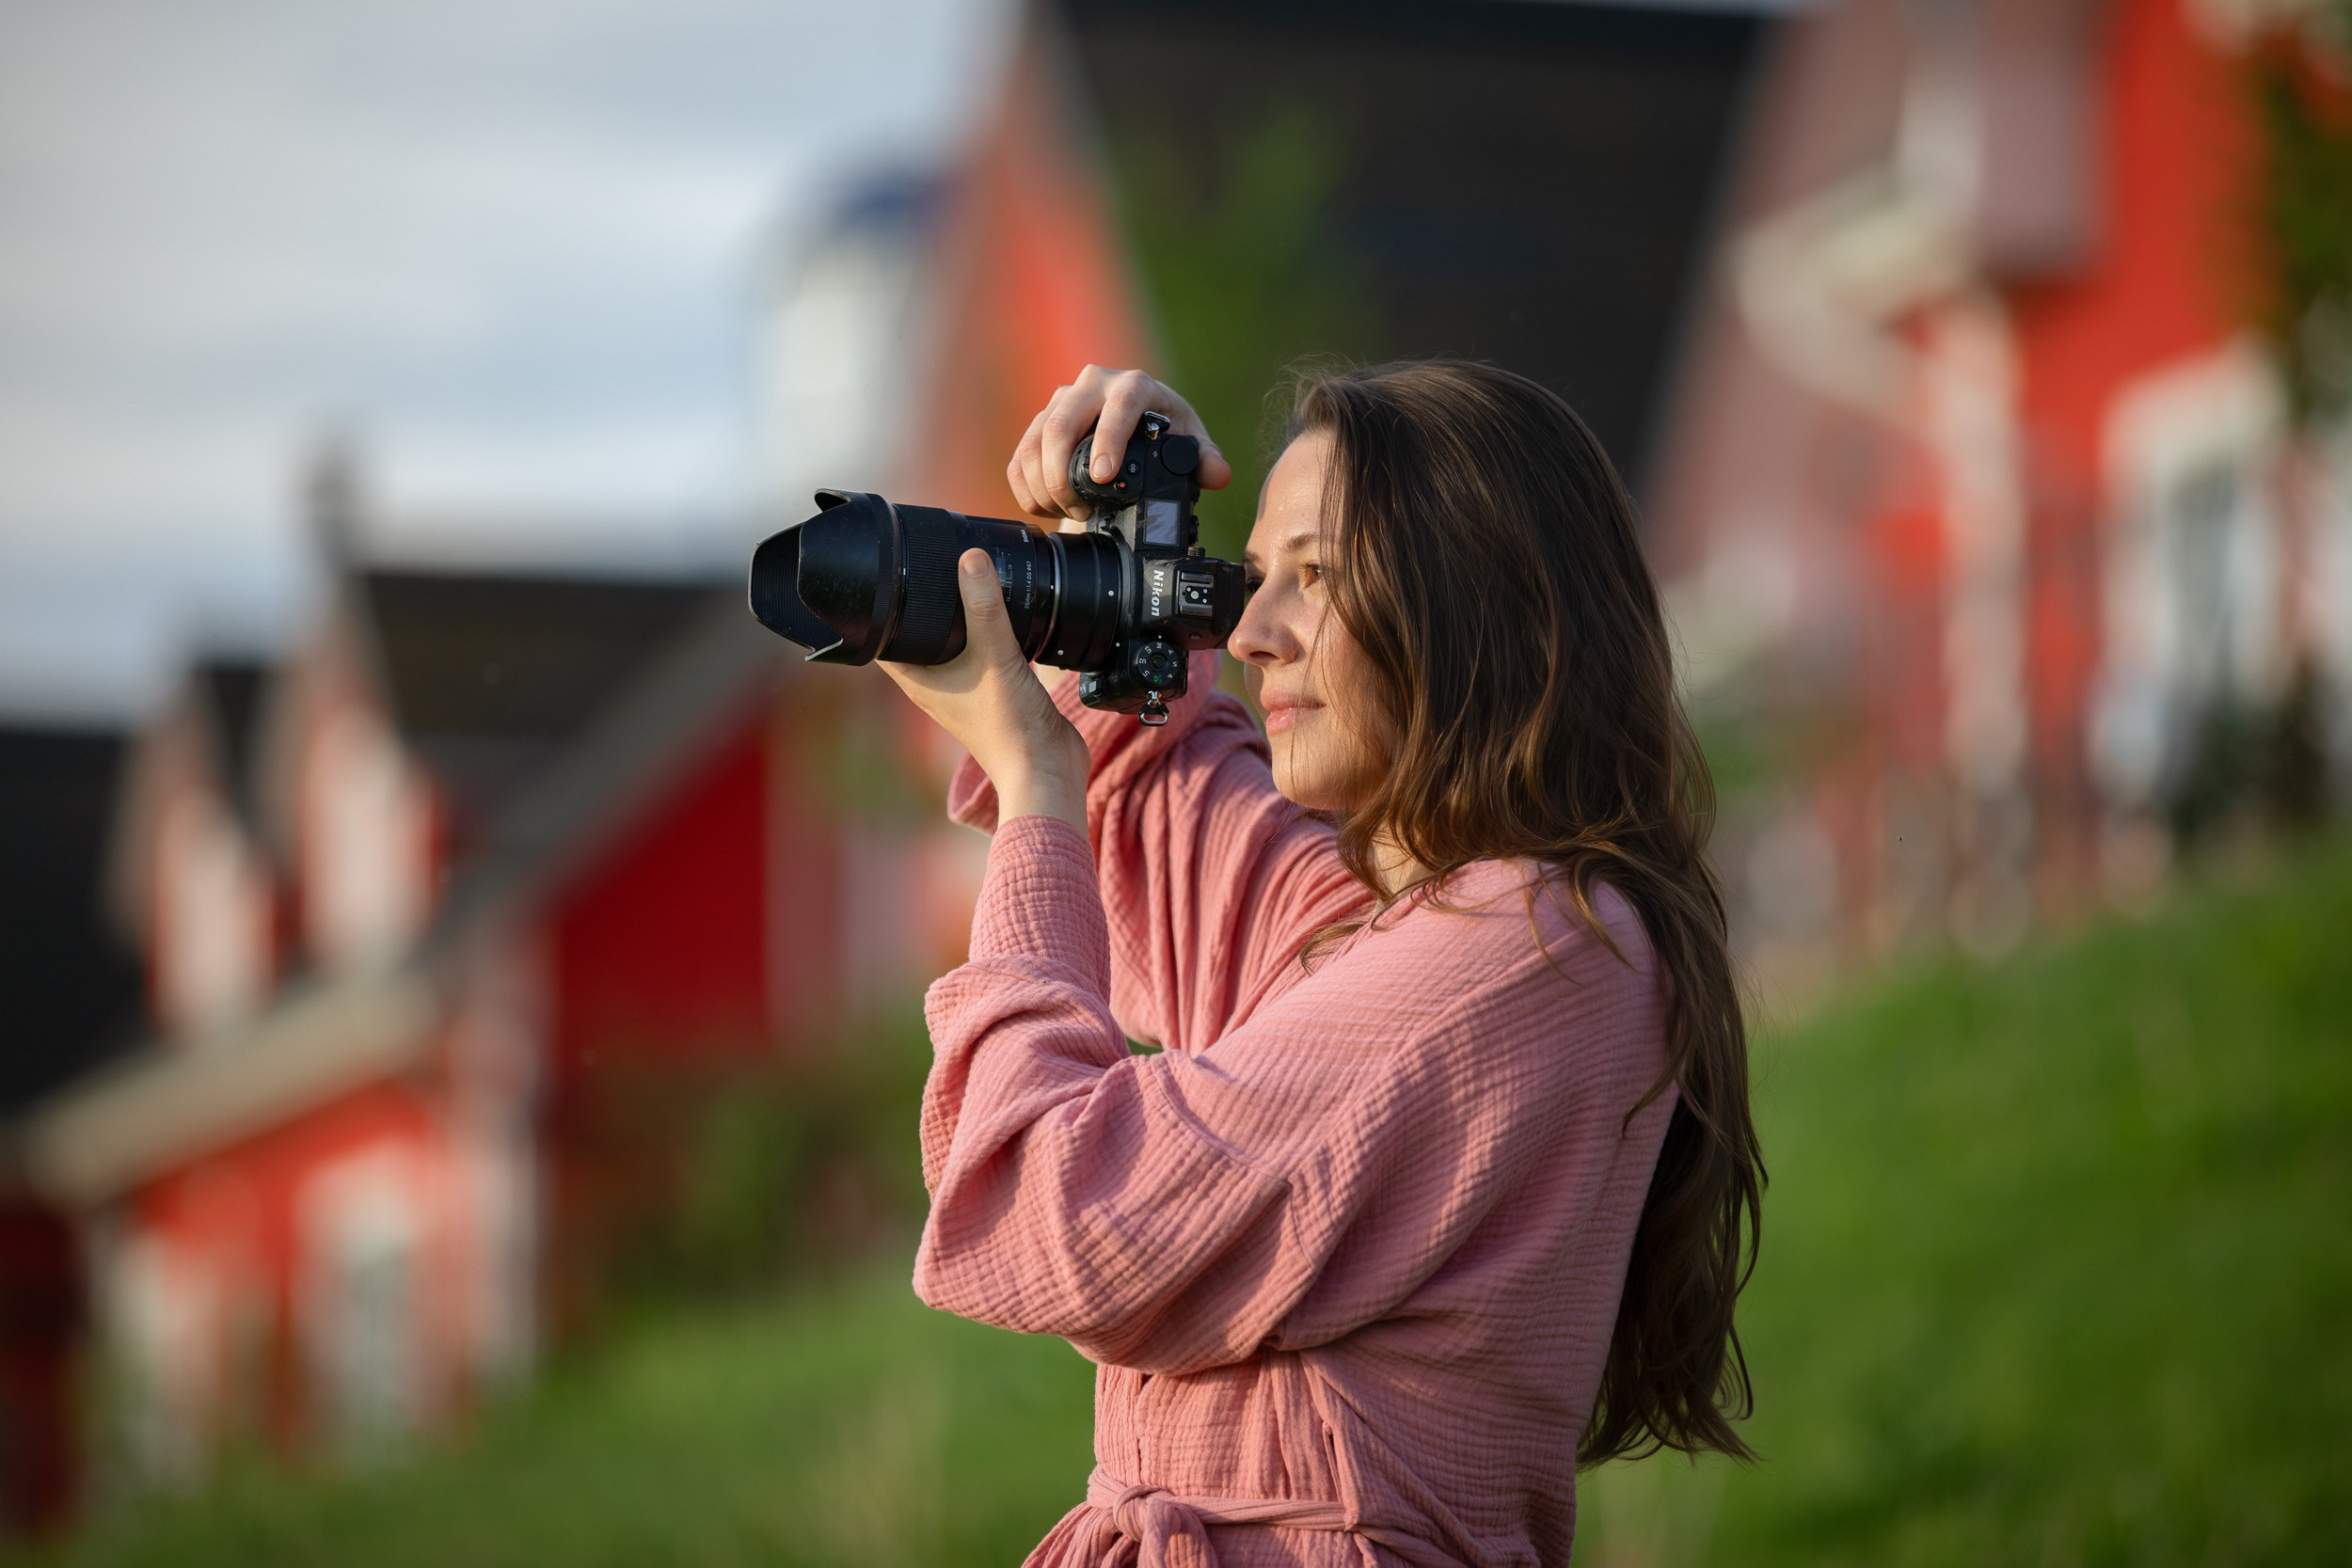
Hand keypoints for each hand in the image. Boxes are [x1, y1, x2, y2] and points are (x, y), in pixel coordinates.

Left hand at [878, 549, 1090, 831]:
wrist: (1047, 768)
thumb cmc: (1010, 727)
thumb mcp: (995, 655)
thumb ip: (984, 607)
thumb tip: (971, 559)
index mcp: (920, 680)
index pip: (882, 639)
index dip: (882, 607)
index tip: (891, 575)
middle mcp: (937, 685)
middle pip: (917, 636)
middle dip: (921, 604)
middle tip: (929, 565)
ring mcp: (965, 689)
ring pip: (952, 643)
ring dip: (957, 617)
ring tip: (964, 581)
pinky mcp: (995, 690)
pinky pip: (984, 652)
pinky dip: (988, 631)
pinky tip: (1003, 612)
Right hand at [1007, 365, 1233, 524]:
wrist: (1132, 422)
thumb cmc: (1163, 429)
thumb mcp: (1188, 441)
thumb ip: (1205, 459)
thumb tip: (1217, 474)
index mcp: (1133, 386)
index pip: (1118, 406)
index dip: (1107, 441)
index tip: (1103, 477)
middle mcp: (1092, 385)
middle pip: (1062, 424)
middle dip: (1063, 474)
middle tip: (1081, 510)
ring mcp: (1061, 402)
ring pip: (1035, 442)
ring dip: (1044, 485)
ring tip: (1069, 512)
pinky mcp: (1038, 423)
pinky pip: (1020, 456)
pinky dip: (1027, 488)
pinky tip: (1046, 508)